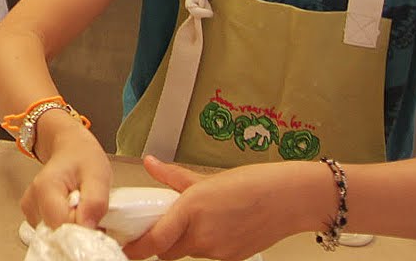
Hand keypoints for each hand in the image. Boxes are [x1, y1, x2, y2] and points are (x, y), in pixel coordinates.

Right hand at [21, 117, 113, 231]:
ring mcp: (30, 210)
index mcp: (45, 188)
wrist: (69, 146)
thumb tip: (88, 229)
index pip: (63, 226)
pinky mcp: (33, 215)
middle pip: (56, 233)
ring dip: (72, 226)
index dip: (82, 227)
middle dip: (77, 228)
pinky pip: (52, 231)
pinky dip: (65, 225)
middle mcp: (32, 201)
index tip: (94, 217)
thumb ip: (95, 202)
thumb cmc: (83, 157)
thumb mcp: (98, 174)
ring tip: (80, 206)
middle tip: (88, 208)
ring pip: (54, 234)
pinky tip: (72, 209)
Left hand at [123, 156, 314, 260]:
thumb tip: (150, 164)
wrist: (289, 199)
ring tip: (200, 219)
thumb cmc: (253, 183)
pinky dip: (207, 244)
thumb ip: (173, 176)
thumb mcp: (207, 177)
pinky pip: (210, 256)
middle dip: (161, 243)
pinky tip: (219, 227)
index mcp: (191, 210)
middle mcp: (202, 235)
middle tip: (163, 225)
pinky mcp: (232, 259)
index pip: (155, 240)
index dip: (136, 248)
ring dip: (186, 242)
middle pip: (168, 252)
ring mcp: (218, 251)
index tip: (126, 247)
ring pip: (189, 253)